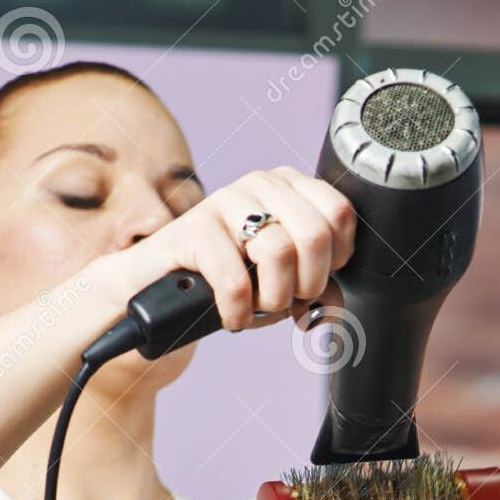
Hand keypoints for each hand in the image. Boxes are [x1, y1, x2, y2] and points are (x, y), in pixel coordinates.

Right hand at [95, 165, 355, 333]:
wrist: (159, 292)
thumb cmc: (226, 284)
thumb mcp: (283, 288)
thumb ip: (319, 293)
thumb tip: (335, 311)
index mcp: (290, 188)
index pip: (340, 214)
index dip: (334, 261)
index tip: (309, 281)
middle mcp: (260, 184)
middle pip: (314, 235)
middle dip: (305, 285)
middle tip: (280, 299)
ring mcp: (225, 200)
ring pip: (278, 254)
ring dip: (270, 300)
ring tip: (252, 305)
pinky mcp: (194, 229)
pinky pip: (236, 281)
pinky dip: (238, 312)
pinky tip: (229, 316)